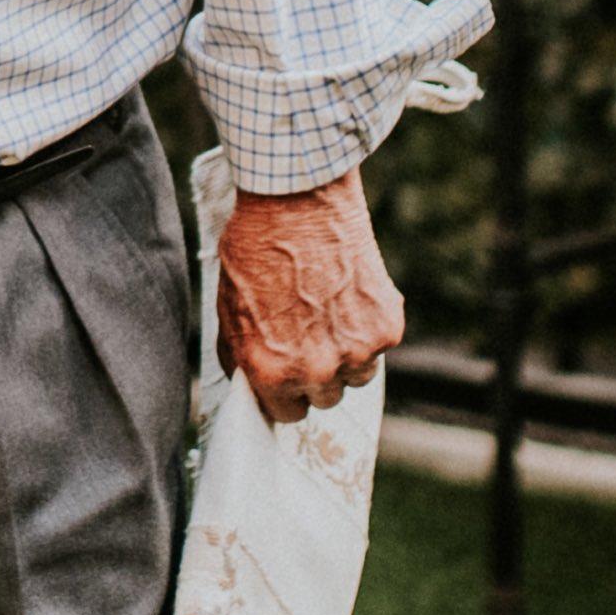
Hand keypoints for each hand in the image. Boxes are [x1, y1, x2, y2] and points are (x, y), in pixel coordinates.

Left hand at [215, 173, 400, 422]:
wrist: (295, 200)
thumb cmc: (255, 249)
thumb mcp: (228, 309)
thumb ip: (243, 357)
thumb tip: (251, 384)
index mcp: (272, 372)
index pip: (287, 414)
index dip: (286, 391)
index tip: (288, 373)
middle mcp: (316, 371)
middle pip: (325, 399)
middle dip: (317, 374)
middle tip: (309, 334)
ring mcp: (356, 351)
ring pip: (359, 376)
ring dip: (348, 354)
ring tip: (330, 310)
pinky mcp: (386, 327)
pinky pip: (381, 345)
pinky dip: (370, 325)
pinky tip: (349, 291)